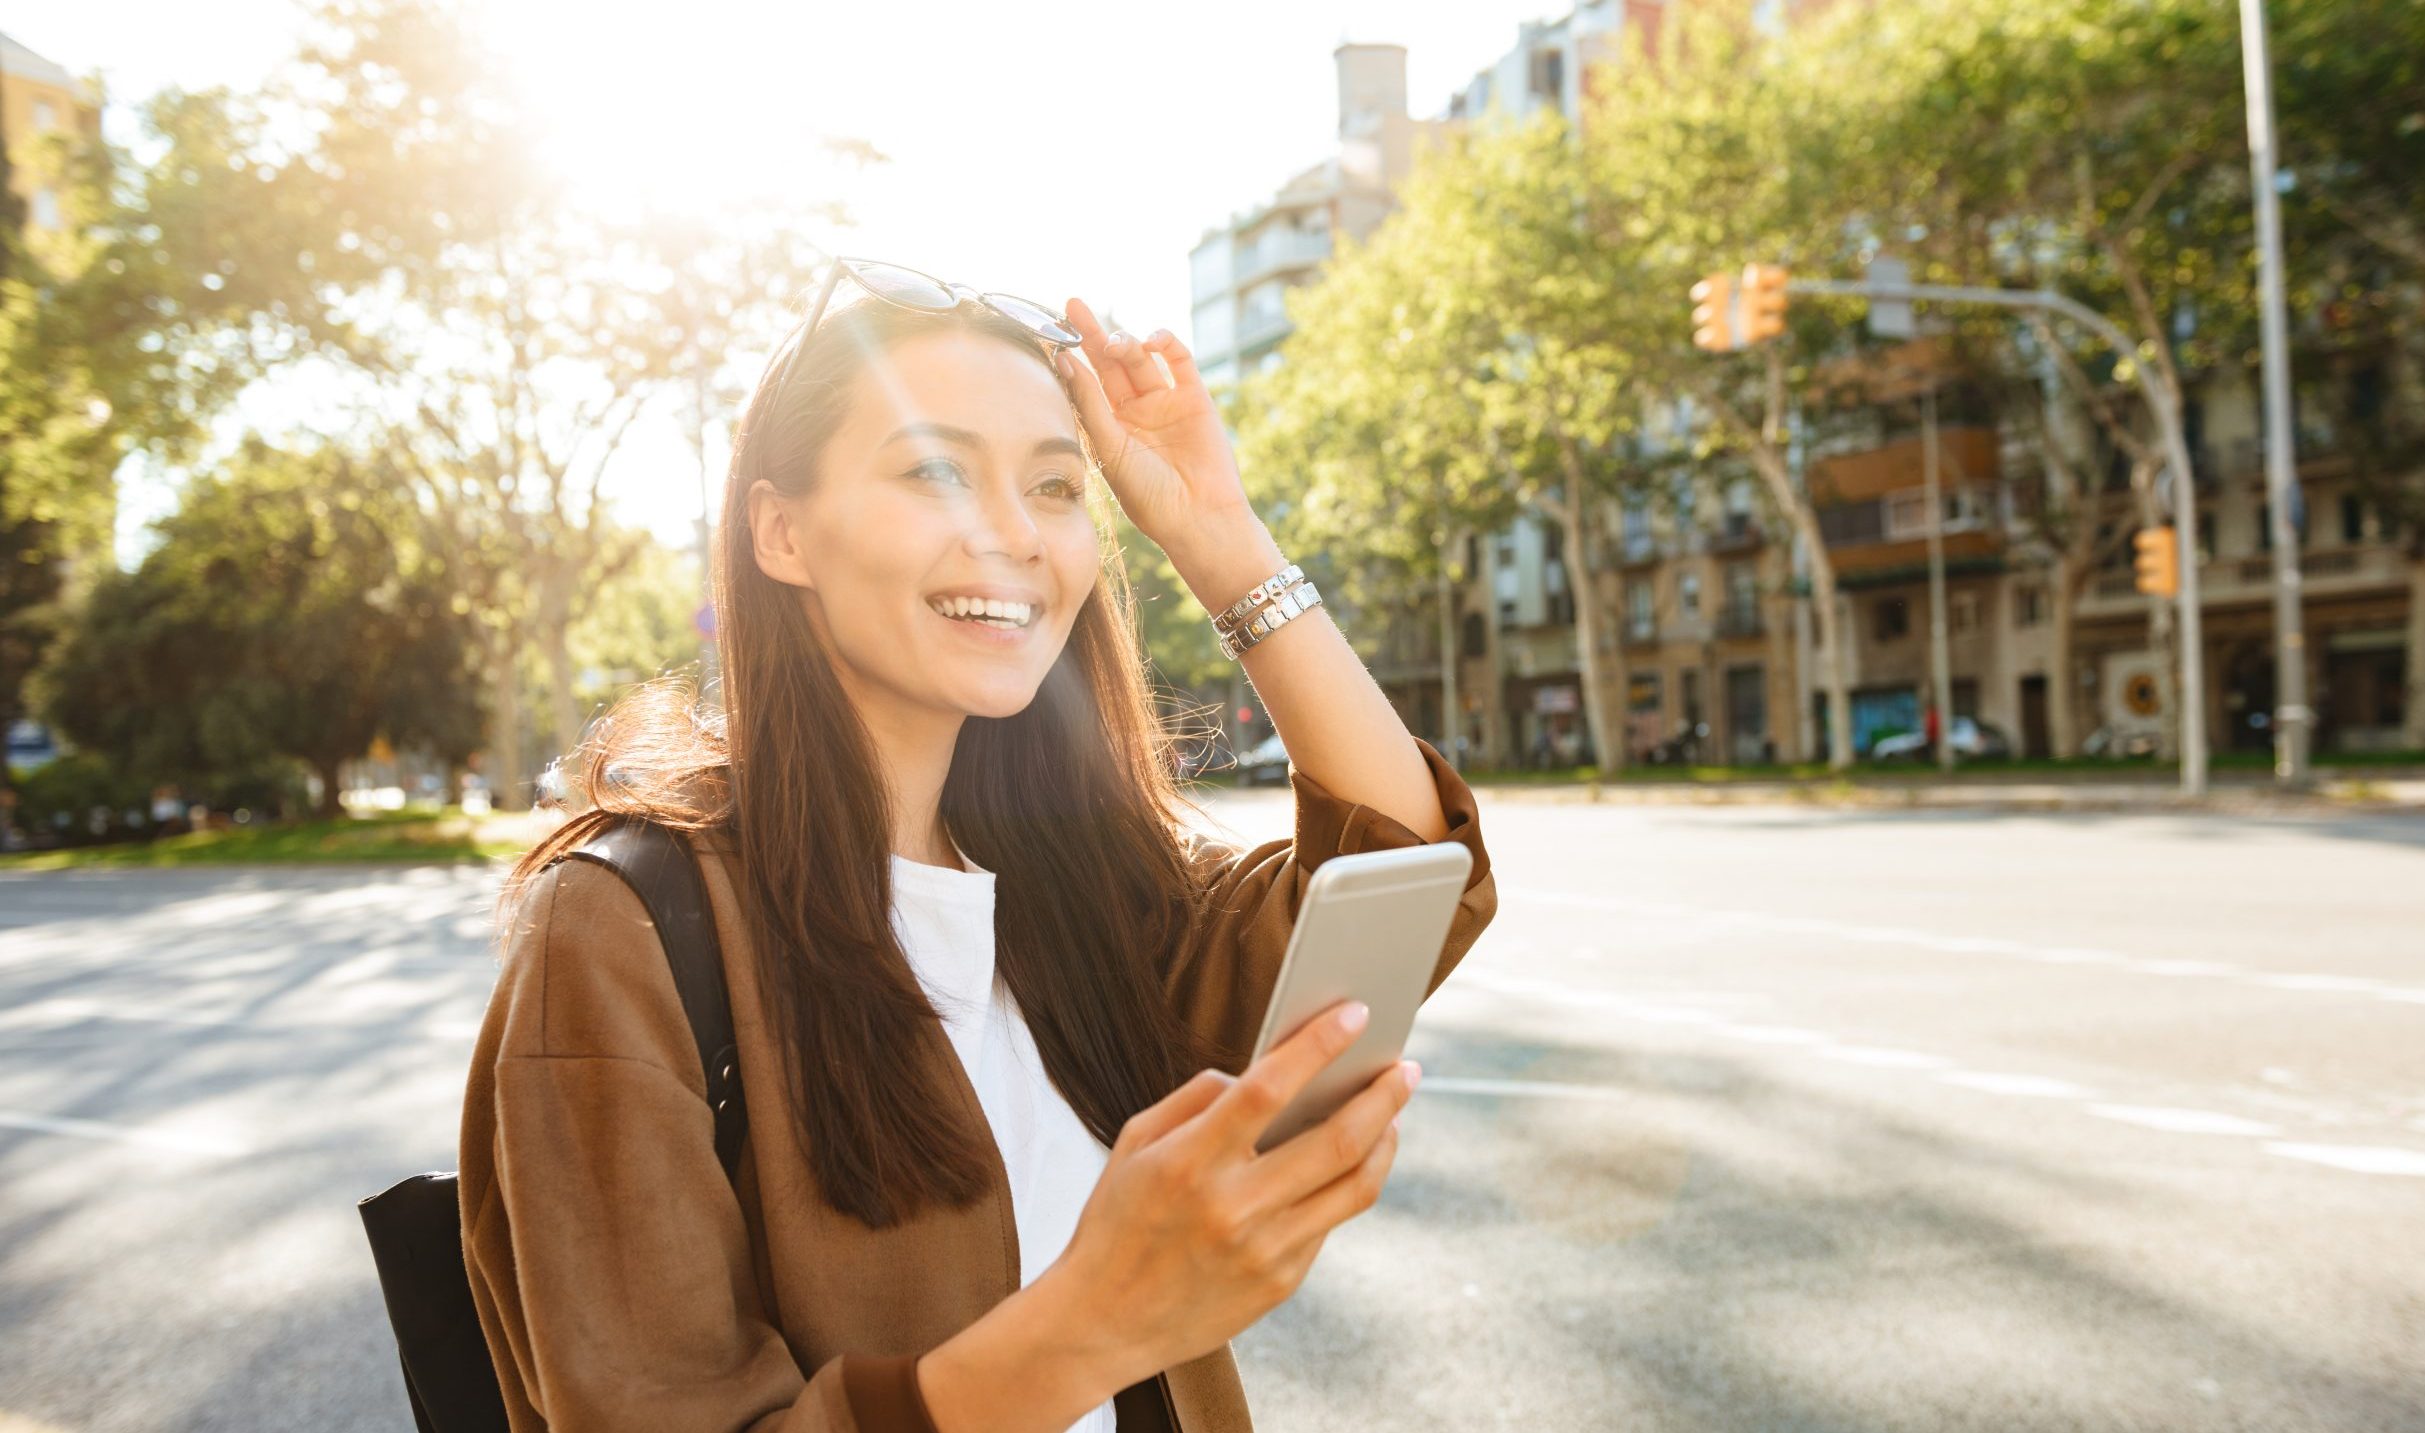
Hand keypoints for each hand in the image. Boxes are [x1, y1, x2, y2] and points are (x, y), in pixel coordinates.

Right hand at [1035, 998, 1421, 1389]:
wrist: (1101, 1324)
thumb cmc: (1115, 1221)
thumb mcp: (1133, 1143)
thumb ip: (1196, 1098)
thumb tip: (1260, 1070)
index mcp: (1188, 1162)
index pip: (1268, 1088)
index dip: (1318, 1045)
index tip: (1355, 1014)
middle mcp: (1232, 1207)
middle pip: (1337, 1140)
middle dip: (1383, 1096)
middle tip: (1406, 1068)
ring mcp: (1263, 1251)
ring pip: (1354, 1186)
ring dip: (1386, 1140)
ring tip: (1393, 1114)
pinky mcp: (1280, 1284)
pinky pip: (1330, 1223)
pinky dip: (1347, 1184)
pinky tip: (1351, 1162)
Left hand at [1054, 296, 1256, 564]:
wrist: (1198, 517)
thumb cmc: (1148, 494)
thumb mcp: (1110, 447)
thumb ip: (1090, 403)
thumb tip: (1064, 361)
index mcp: (1109, 427)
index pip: (1085, 383)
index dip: (1070, 357)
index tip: (1050, 332)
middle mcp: (1135, 411)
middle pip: (1109, 363)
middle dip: (1091, 334)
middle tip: (1072, 305)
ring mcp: (1165, 402)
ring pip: (1140, 359)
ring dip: (1126, 343)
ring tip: (1116, 341)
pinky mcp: (1195, 397)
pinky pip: (1178, 361)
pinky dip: (1165, 343)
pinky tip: (1151, 339)